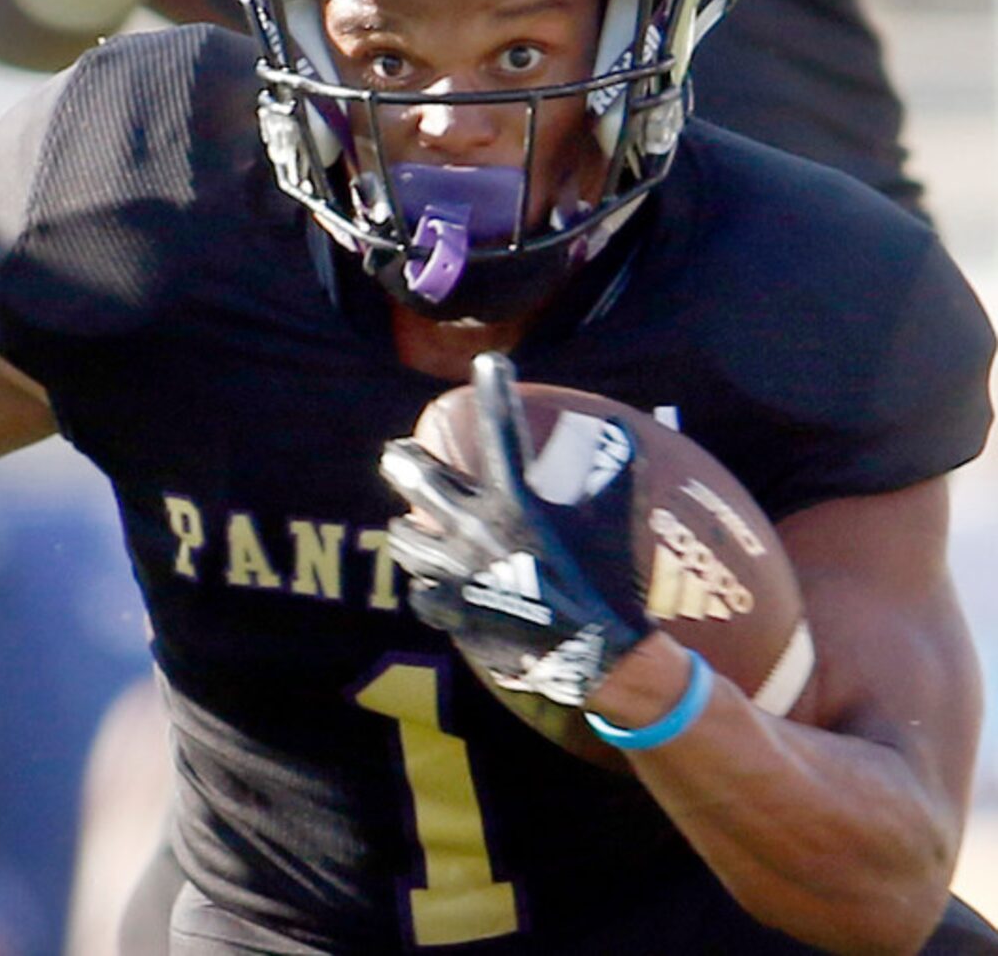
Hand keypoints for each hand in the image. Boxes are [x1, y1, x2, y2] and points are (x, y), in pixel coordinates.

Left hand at [380, 352, 648, 706]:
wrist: (603, 656)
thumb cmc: (610, 581)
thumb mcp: (617, 520)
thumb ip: (616, 471)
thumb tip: (621, 426)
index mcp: (518, 499)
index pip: (502, 428)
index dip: (496, 388)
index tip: (489, 360)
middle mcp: (477, 526)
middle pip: (416, 475)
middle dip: (402, 460)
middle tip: (396, 454)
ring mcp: (457, 570)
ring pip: (405, 536)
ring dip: (407, 529)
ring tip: (408, 526)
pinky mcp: (450, 610)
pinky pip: (418, 592)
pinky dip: (424, 588)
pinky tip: (430, 585)